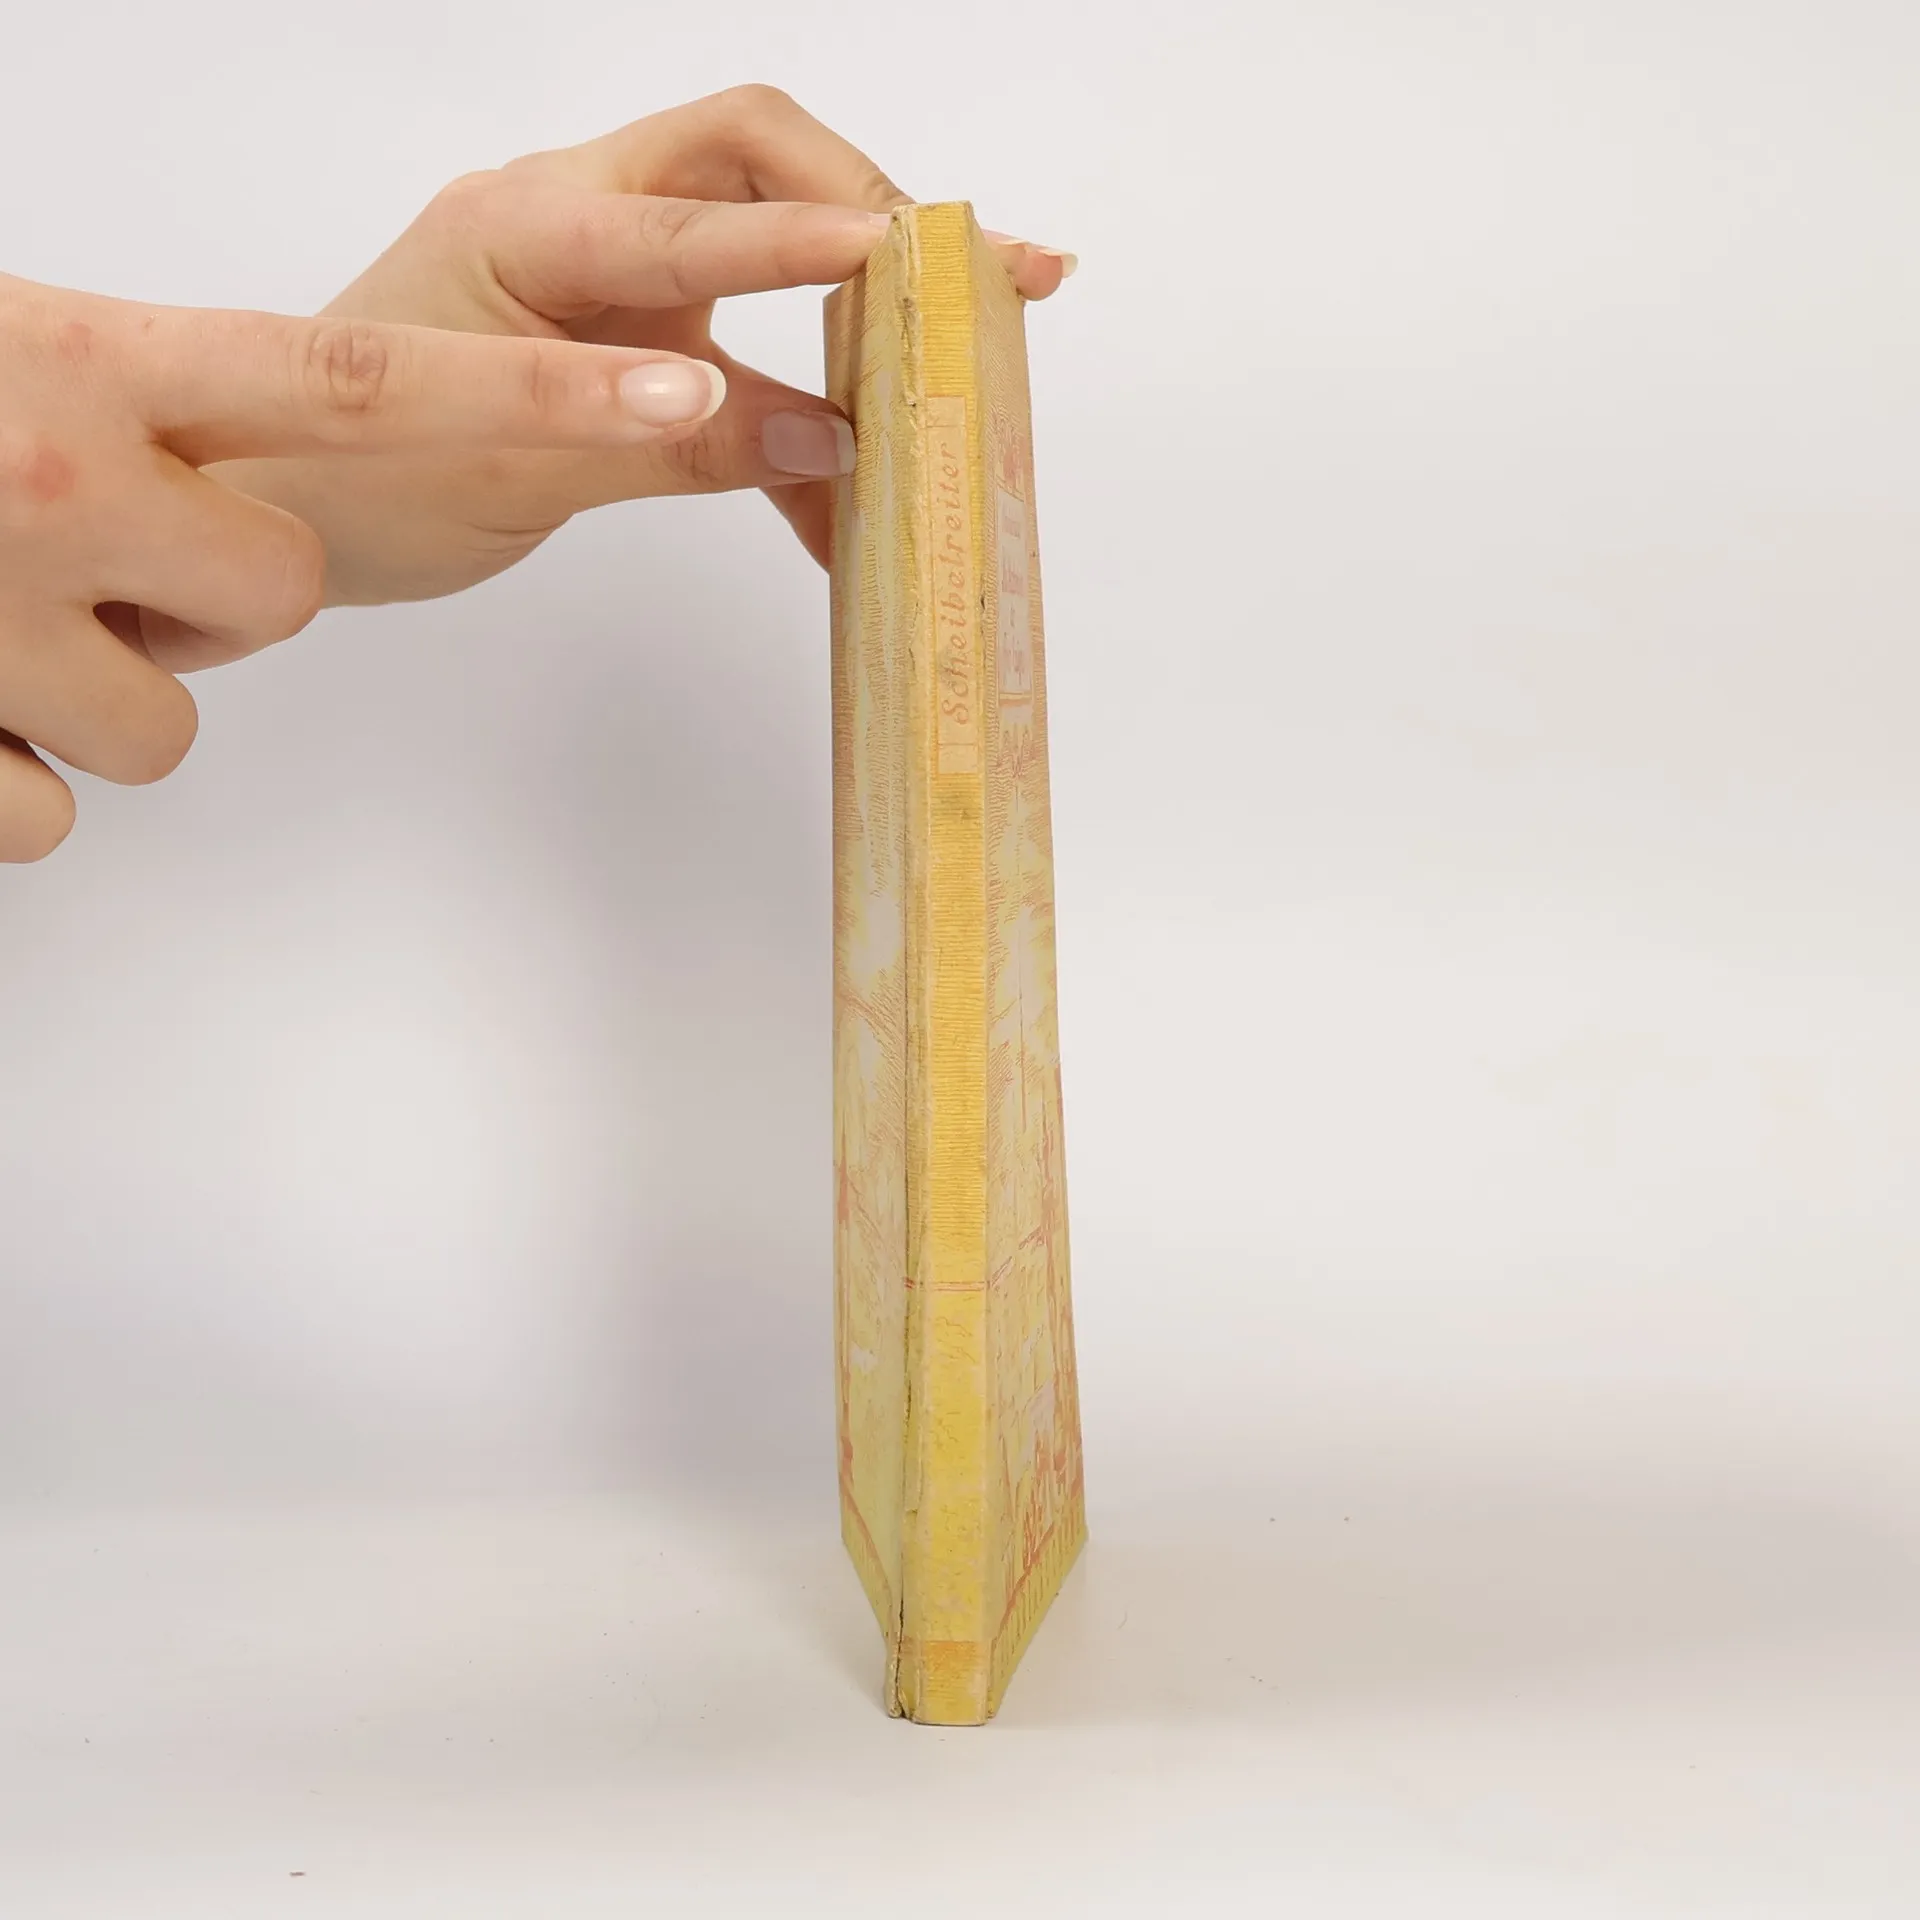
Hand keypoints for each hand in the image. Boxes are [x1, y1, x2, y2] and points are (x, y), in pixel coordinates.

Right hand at [0, 273, 741, 859]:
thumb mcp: (11, 353)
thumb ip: (149, 403)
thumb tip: (251, 485)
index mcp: (93, 360)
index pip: (365, 380)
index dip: (536, 398)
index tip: (683, 399)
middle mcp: (62, 478)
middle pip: (282, 591)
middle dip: (215, 594)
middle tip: (90, 554)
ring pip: (168, 726)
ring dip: (96, 688)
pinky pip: (49, 812)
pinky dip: (2, 770)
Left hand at [216, 86, 1071, 611]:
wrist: (283, 508)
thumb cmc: (357, 483)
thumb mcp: (519, 476)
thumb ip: (675, 447)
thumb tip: (831, 441)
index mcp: (529, 229)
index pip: (691, 212)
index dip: (805, 237)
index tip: (910, 256)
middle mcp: (576, 218)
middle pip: (749, 153)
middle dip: (867, 203)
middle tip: (972, 275)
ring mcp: (605, 270)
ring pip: (760, 237)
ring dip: (855, 300)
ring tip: (953, 371)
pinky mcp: (624, 333)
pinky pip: (739, 345)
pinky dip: (797, 412)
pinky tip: (841, 495)